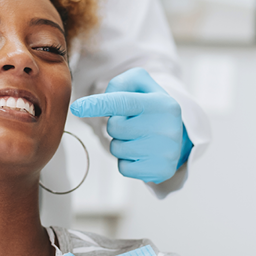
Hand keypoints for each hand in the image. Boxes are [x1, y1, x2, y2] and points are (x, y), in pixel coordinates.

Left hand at [69, 68, 190, 183]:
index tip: (78, 107)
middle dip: (116, 124)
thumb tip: (102, 101)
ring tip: (138, 137)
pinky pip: (124, 167)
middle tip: (132, 123)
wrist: (177, 136)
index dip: (99, 104)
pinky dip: (126, 160)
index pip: (124, 102)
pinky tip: (140, 153)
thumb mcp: (141, 86)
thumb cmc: (150, 108)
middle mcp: (167, 127)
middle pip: (115, 127)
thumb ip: (121, 84)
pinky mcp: (161, 171)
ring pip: (117, 148)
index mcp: (162, 103)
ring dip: (120, 143)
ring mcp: (166, 152)